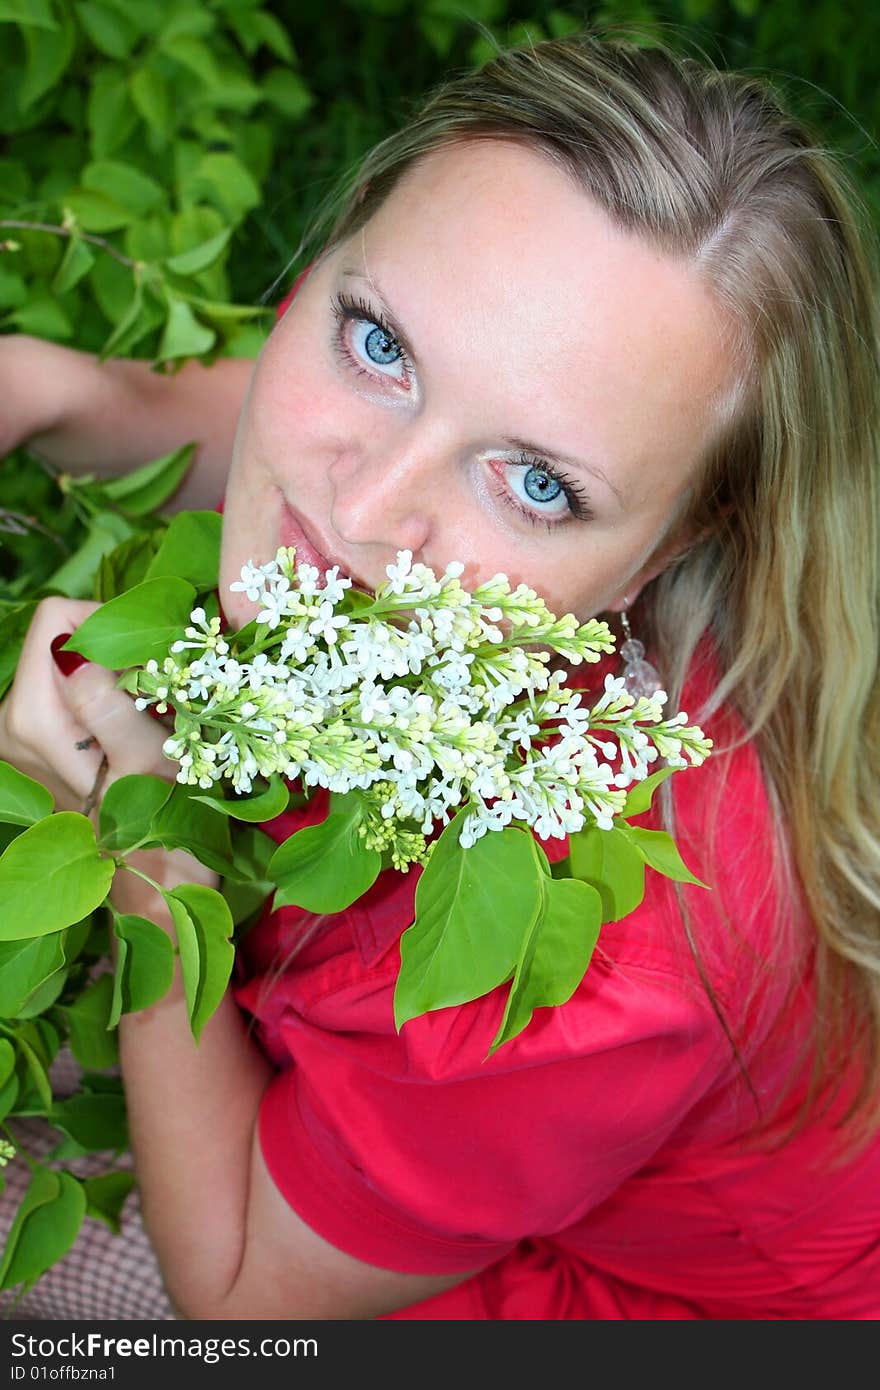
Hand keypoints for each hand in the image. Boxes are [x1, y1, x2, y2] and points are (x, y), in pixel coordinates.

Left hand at [0, 595, 216, 902]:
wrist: (153, 885)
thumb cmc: (158, 829)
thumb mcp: (146, 767)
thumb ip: (112, 709)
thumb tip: (79, 656)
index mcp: (30, 719)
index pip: (59, 621)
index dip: (115, 630)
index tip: (156, 670)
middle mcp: (12, 721)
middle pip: (65, 638)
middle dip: (119, 656)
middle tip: (160, 699)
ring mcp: (22, 732)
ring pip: (74, 663)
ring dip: (121, 678)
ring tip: (153, 719)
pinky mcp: (39, 740)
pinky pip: (76, 689)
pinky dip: (112, 697)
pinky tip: (136, 732)